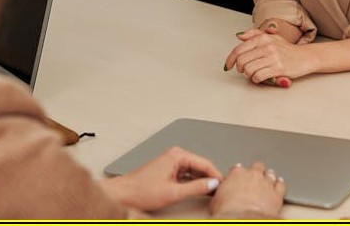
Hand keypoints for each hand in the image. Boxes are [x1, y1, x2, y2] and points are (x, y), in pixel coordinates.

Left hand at [100, 146, 221, 211]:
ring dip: (203, 181)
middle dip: (211, 177)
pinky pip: (187, 175)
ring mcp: (172, 163)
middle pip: (201, 166)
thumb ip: (196, 188)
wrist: (123, 195)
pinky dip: (194, 182)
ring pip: (195, 171)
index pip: (205, 163)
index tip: (226, 184)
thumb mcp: (173, 192)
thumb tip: (213, 184)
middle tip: (222, 189)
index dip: (216, 175)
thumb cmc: (141, 191)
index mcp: (177, 155)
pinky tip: (200, 190)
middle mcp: (175, 156)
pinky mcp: (169, 170)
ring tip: (214, 191)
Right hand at [210, 161, 285, 217]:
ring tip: (267, 181)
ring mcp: (266, 183)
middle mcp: (253, 175)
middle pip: (257, 166)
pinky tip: (278, 185)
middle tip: (254, 178)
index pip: (238, 168)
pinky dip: (279, 184)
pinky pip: (281, 185)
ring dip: (268, 177)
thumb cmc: (229, 211)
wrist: (244, 219)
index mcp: (237, 174)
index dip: (238, 173)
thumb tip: (219, 195)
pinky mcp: (277, 194)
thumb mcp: (216, 200)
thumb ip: (221, 192)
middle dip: (256, 171)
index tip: (238, 178)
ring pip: (270, 174)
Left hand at [224, 27, 311, 82]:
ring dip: (249, 75)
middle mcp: (267, 46)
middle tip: (245, 71)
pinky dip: (257, 79)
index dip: (230, 60)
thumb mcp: (271, 37)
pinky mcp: (279, 68)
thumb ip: (254, 34)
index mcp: (263, 38)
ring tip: (255, 74)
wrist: (305, 57)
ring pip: (249, 70)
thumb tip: (239, 36)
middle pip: (242, 61)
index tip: (228, 66)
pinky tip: (261, 78)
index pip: (239, 50)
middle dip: (240, 69)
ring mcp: (273, 57)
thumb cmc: (287, 49)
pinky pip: (258, 77)